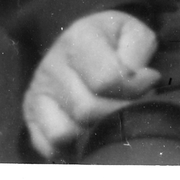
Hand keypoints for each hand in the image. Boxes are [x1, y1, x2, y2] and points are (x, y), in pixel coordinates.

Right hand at [23, 9, 160, 159]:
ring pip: (65, 133)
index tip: (149, 82)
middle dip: (119, 113)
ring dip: (95, 132)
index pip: (107, 79)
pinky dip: (71, 147)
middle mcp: (52, 65)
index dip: (135, 88)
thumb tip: (141, 80)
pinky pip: (48, 146)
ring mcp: (38, 92)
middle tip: (134, 103)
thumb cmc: (112, 39)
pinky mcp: (31, 114)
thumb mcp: (132, 31)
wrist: (82, 40)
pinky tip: (90, 131)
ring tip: (111, 117)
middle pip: (88, 110)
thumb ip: (139, 52)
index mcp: (78, 38)